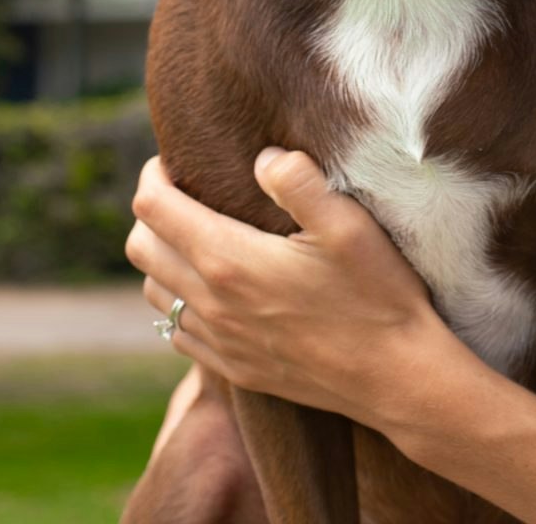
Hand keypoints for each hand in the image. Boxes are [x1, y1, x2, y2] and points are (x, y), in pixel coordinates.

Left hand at [126, 148, 460, 431]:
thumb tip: (262, 158)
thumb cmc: (377, 294)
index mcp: (230, 261)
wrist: (395, 377)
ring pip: (153, 291)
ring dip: (163, 256)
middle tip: (188, 189)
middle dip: (152, 210)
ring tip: (200, 232)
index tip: (178, 158)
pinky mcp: (233, 369)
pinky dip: (180, 301)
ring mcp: (219, 342)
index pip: (154, 209)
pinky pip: (178, 332)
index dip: (155, 174)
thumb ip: (298, 181)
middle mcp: (212, 304)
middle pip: (140, 248)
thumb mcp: (346, 223)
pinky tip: (215, 286)